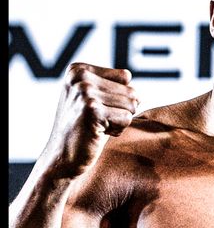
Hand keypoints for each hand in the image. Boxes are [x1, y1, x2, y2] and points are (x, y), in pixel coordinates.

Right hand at [44, 63, 138, 177]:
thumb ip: (115, 86)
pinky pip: (127, 118)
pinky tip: (97, 133)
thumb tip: (138, 95)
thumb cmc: (84, 128)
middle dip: (121, 110)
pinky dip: (118, 130)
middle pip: (131, 91)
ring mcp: (85, 92)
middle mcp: (80, 77)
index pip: (125, 77)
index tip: (97, 109)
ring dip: (119, 121)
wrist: (61, 157)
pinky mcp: (92, 110)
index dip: (119, 97)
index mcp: (79, 70)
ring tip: (97, 126)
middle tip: (97, 121)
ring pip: (132, 105)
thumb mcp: (94, 99)